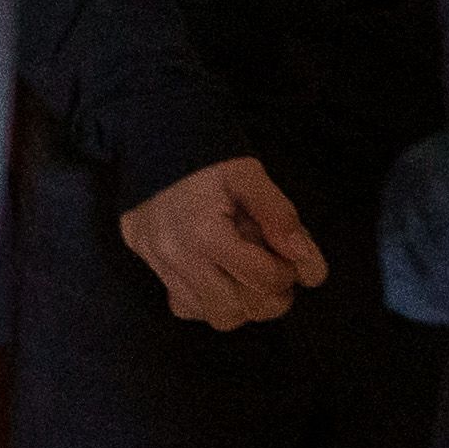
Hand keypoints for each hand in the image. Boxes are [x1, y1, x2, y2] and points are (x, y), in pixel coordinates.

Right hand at [117, 156, 327, 329]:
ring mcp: (156, 261)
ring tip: (247, 274)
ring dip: (238, 302)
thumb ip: (280, 216)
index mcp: (204, 233)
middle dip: (264, 298)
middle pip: (233, 311)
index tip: (290, 254)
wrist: (153, 133)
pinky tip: (217, 273)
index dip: (289, 272)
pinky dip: (206, 298)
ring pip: (208, 314)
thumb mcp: (250, 175)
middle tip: (272, 271)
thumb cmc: (206, 155)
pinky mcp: (145, 260)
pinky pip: (182, 303)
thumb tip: (303, 261)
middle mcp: (175, 255)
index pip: (264, 280)